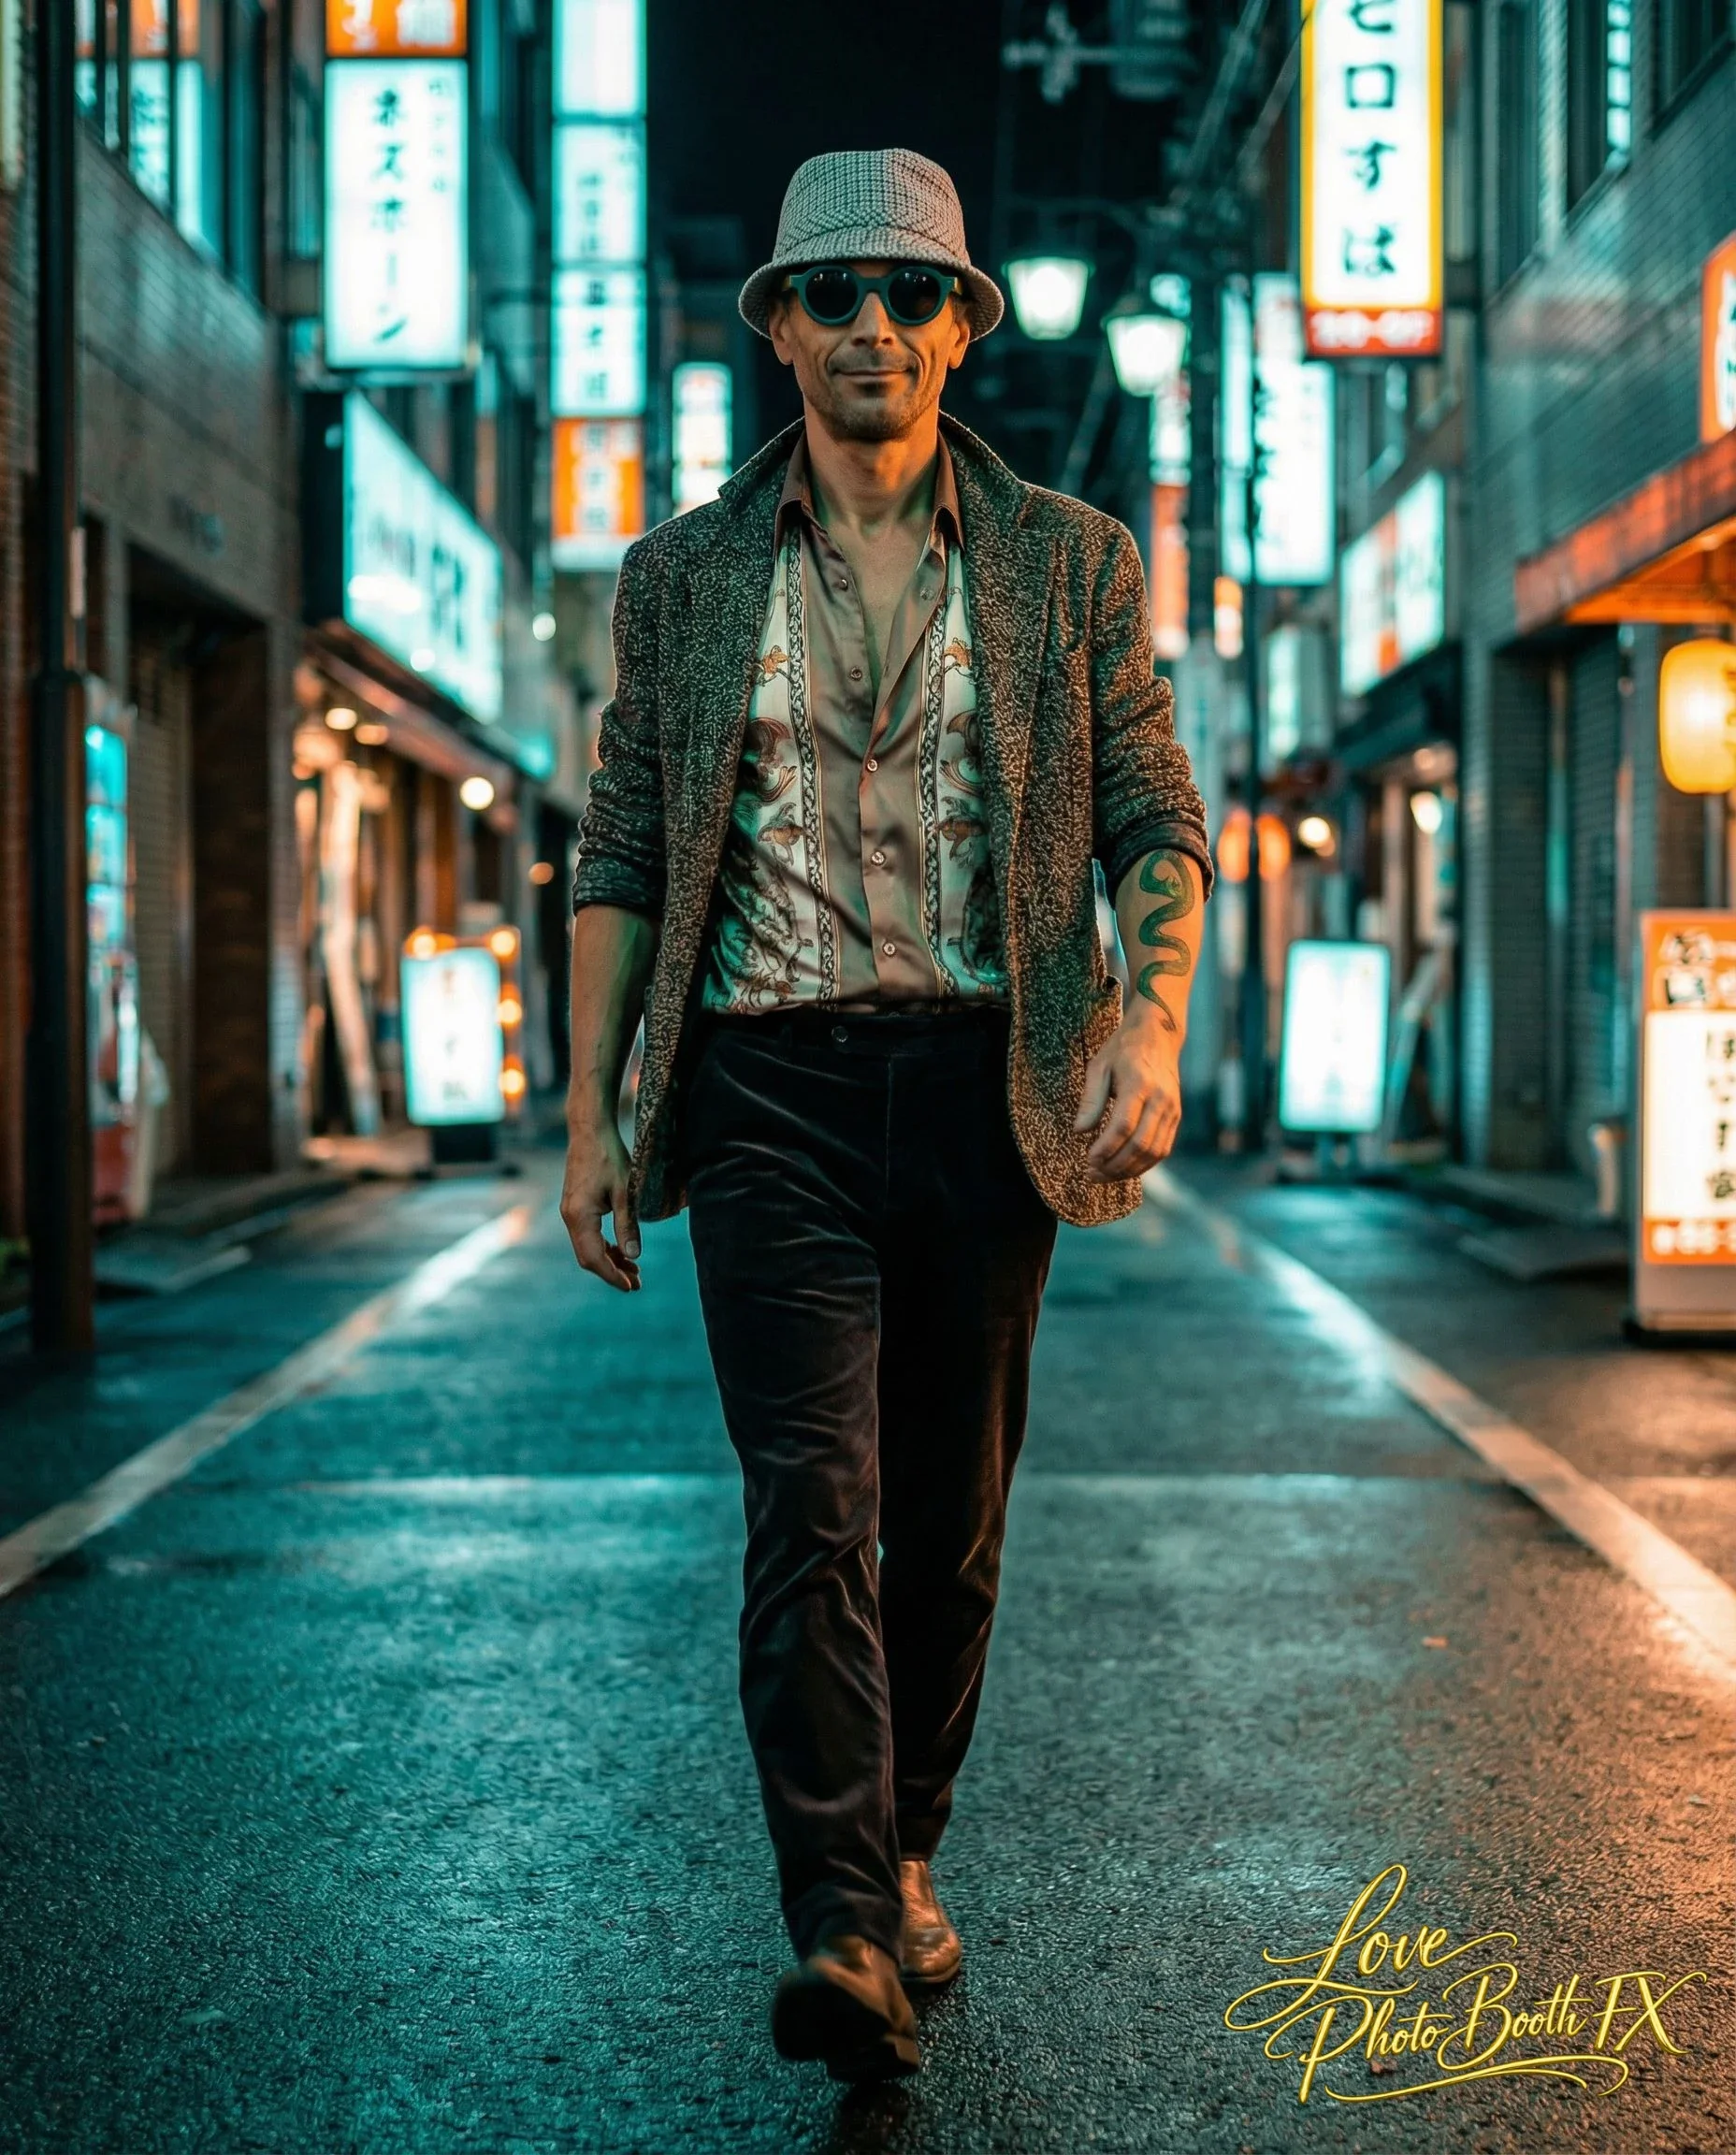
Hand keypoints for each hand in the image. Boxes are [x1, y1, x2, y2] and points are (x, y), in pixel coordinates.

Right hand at [560, 1104, 641, 1290]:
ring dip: (609, 1259)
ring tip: (634, 1270)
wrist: (590, 1131)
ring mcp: (570, 1212)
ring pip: (588, 1247)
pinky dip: (604, 1246)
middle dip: (612, 1271)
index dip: (612, 1275)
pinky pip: (587, 1235)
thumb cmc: (609, 1156)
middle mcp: (570, 1217)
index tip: (631, 1287)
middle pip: (588, 1257)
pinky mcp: (575, 1206)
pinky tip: (621, 1250)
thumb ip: (628, 1224)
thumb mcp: (625, 1192)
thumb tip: (634, 1256)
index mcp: (579, 1216)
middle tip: (637, 1283)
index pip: (594, 1257)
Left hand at [1073, 1004, 1183, 1182]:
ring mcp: (1172, 1110)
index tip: (1088, 1160)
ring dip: (1129, 1170)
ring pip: (1154, 1152)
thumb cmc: (1123, 1050)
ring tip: (1104, 1176)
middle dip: (1115, 1165)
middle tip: (1091, 1174)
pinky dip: (1144, 1164)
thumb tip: (1079, 1131)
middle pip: (1140, 1144)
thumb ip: (1090, 1099)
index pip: (1123, 1126)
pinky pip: (1163, 1148)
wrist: (1158, 1037)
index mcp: (1140, 1084)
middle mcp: (1161, 1099)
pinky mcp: (1176, 1117)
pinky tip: (1124, 1168)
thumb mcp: (1099, 1066)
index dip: (1106, 1148)